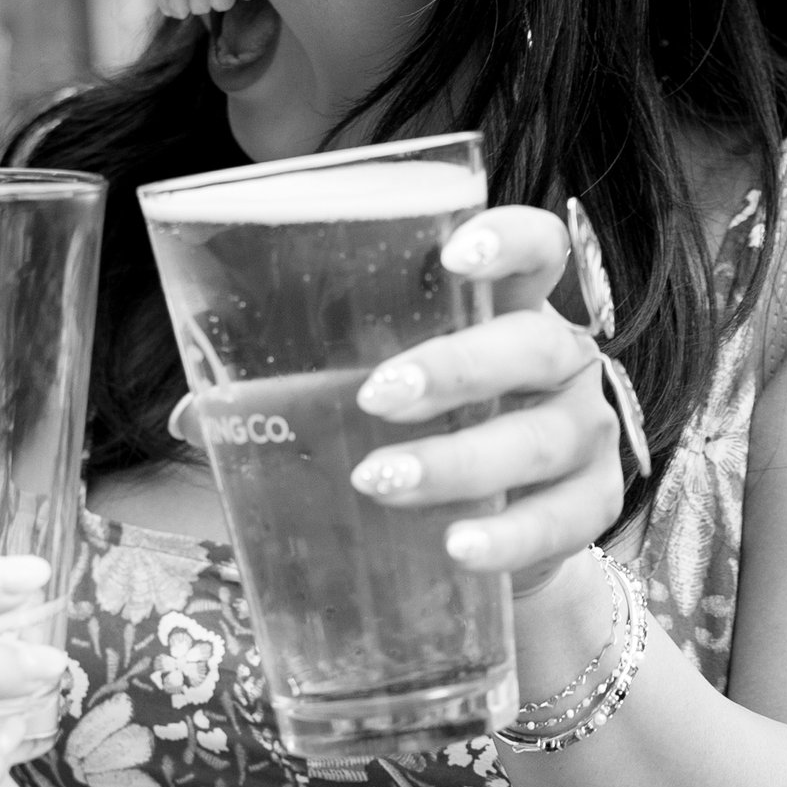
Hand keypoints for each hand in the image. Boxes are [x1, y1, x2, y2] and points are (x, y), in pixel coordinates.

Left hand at [341, 206, 623, 601]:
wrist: (496, 537)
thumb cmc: (424, 433)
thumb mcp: (375, 392)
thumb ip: (303, 387)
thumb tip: (192, 412)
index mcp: (512, 307)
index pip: (538, 248)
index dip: (508, 241)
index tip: (454, 255)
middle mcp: (560, 359)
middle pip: (532, 345)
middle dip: (456, 368)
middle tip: (377, 396)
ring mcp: (586, 431)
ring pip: (542, 438)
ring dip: (460, 460)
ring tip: (380, 482)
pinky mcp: (594, 504)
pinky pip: (563, 520)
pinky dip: (509, 535)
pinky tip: (458, 544)